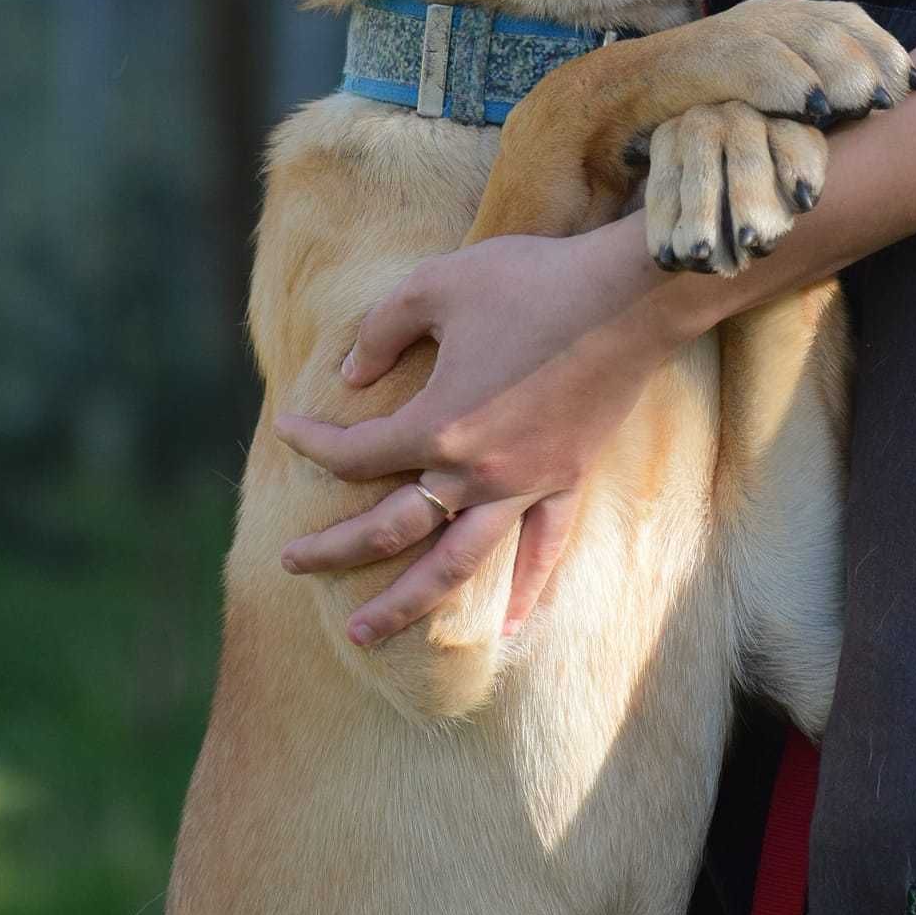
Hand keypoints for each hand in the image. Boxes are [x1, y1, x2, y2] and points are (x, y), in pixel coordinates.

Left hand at [274, 220, 676, 642]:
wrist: (628, 296)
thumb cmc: (530, 281)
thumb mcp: (436, 285)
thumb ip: (381, 331)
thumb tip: (351, 375)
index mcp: (437, 425)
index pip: (353, 454)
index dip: (311, 443)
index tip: (287, 427)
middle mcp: (474, 472)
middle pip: (388, 529)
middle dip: (333, 551)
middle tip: (290, 563)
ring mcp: (525, 485)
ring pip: (456, 565)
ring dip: (407, 605)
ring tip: (363, 634)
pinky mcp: (567, 481)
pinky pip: (541, 550)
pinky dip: (521, 591)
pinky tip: (504, 628)